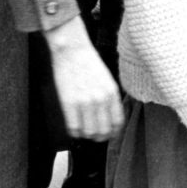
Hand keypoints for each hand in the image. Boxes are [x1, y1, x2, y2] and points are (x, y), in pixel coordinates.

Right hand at [44, 17, 122, 140]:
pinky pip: (73, 128)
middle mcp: (100, 99)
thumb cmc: (89, 64)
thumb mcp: (107, 80)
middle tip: (96, 135)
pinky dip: (74, 132)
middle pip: (103, 131)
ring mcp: (84, 102)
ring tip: (85, 131)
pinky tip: (75, 127)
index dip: (114, 132)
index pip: (118, 122)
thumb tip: (110, 118)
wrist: (72, 51)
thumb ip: (110, 98)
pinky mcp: (68, 103)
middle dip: (100, 136)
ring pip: (89, 132)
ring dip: (87, 135)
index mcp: (112, 93)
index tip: (109, 134)